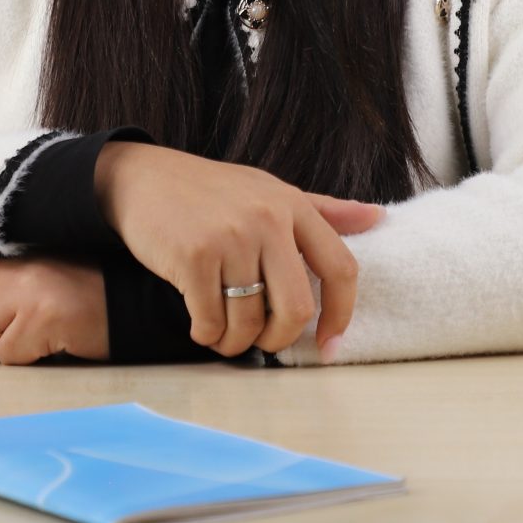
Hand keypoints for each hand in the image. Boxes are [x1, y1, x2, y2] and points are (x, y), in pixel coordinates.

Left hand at [0, 258, 108, 363]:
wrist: (133, 298)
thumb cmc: (74, 291)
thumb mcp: (24, 275)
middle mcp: (5, 267)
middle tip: (1, 335)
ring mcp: (23, 291)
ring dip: (0, 350)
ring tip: (33, 332)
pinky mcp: (43, 318)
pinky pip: (8, 357)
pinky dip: (26, 357)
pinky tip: (52, 339)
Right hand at [94, 141, 382, 358]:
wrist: (143, 178)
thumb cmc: (211, 191)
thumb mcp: (270, 191)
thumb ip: (323, 210)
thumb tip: (378, 216)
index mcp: (293, 206)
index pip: (341, 268)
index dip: (341, 315)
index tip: (329, 344)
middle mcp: (267, 220)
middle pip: (296, 308)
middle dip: (280, 340)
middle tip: (263, 343)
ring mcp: (230, 238)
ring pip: (249, 321)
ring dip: (236, 343)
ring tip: (224, 333)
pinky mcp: (193, 257)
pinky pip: (210, 321)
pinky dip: (206, 335)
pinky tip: (200, 326)